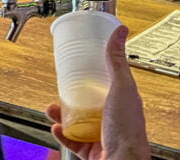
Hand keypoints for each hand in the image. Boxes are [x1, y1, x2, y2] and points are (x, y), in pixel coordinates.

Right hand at [46, 26, 150, 159]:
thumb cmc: (127, 130)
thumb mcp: (121, 86)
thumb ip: (117, 60)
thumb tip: (120, 32)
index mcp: (124, 100)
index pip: (109, 80)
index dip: (95, 71)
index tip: (80, 62)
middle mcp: (114, 117)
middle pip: (90, 101)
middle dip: (73, 94)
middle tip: (61, 86)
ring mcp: (102, 135)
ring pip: (79, 121)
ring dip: (63, 114)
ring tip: (53, 107)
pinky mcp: (92, 151)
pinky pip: (73, 140)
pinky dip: (63, 134)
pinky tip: (57, 127)